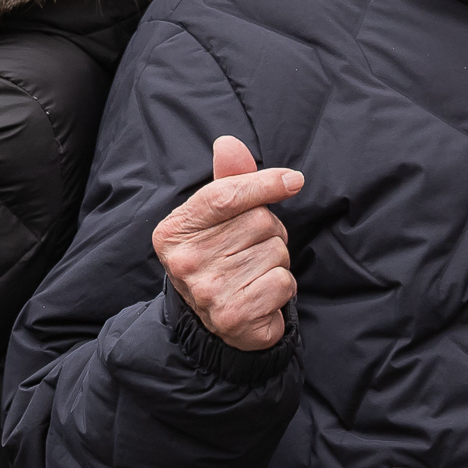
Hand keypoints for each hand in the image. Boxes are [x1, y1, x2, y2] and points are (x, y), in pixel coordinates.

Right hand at [153, 135, 302, 351]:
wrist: (218, 324)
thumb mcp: (217, 219)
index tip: (294, 180)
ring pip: (276, 251)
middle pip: (259, 222)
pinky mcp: (234, 317)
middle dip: (270, 233)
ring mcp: (207, 292)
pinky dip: (283, 288)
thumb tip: (229, 143)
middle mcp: (184, 262)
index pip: (226, 195)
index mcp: (173, 231)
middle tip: (252, 250)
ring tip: (255, 274)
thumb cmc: (221, 259)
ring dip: (278, 261)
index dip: (264, 183)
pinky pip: (283, 282)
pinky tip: (262, 297)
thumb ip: (228, 181)